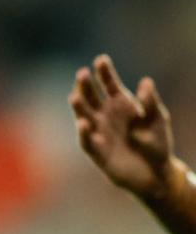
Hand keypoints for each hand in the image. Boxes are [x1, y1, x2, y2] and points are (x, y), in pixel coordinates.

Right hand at [70, 54, 175, 199]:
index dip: (104, 72)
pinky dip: (84, 132)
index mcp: (120, 104)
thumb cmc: (157, 143)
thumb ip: (150, 102)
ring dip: (78, 106)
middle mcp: (105, 114)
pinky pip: (87, 140)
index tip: (101, 60)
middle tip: (83, 74)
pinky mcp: (96, 150)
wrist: (154, 173)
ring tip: (75, 97)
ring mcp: (98, 131)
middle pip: (91, 96)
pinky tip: (84, 123)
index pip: (109, 84)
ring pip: (83, 114)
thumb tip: (145, 81)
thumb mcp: (158, 120)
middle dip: (86, 85)